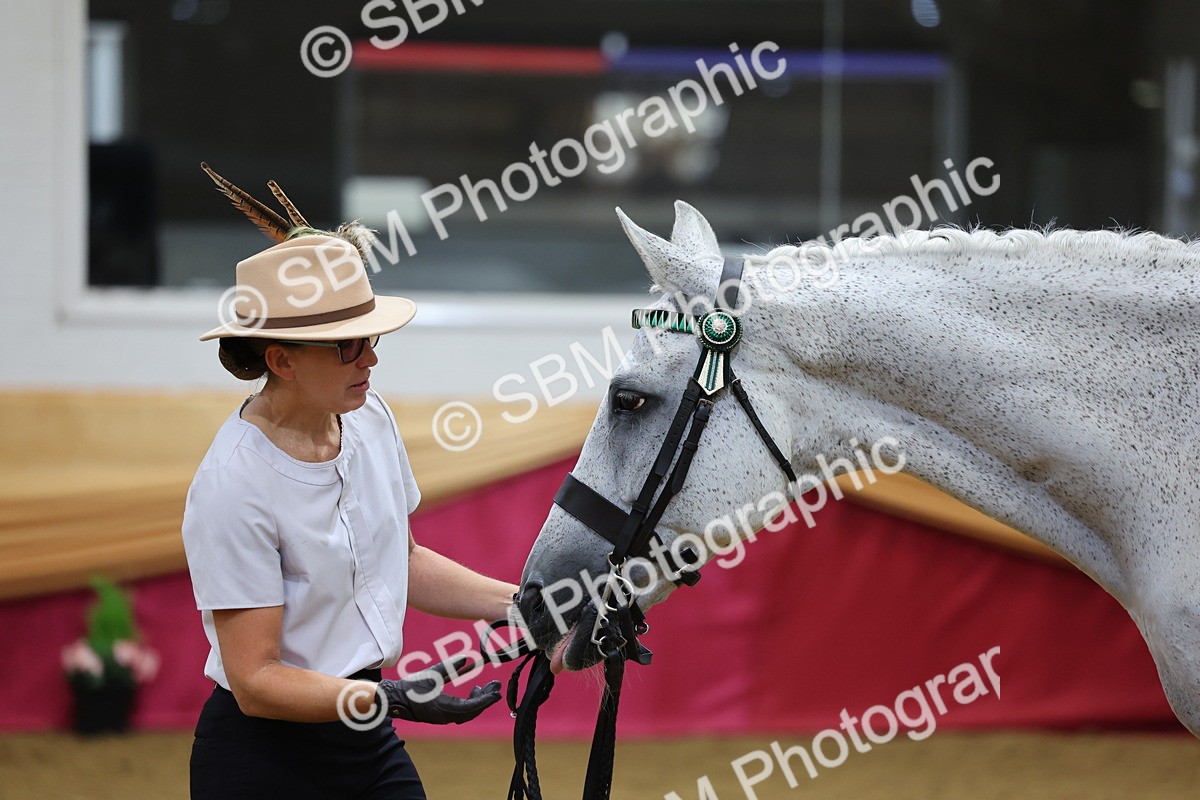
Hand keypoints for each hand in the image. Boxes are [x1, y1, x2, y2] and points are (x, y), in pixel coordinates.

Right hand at [378, 659, 500, 724]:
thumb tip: (467, 657)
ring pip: (466, 713)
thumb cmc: (410, 687)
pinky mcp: (439, 716)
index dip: (485, 699)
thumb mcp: (431, 674)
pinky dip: (469, 704)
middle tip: (496, 687)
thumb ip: (450, 666)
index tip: (496, 692)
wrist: (392, 700)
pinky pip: (460, 712)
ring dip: (477, 702)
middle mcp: (444, 717)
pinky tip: (473, 691)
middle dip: (485, 699)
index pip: (471, 707)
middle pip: (471, 711)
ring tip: (484, 687)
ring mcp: (442, 718)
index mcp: (443, 709)